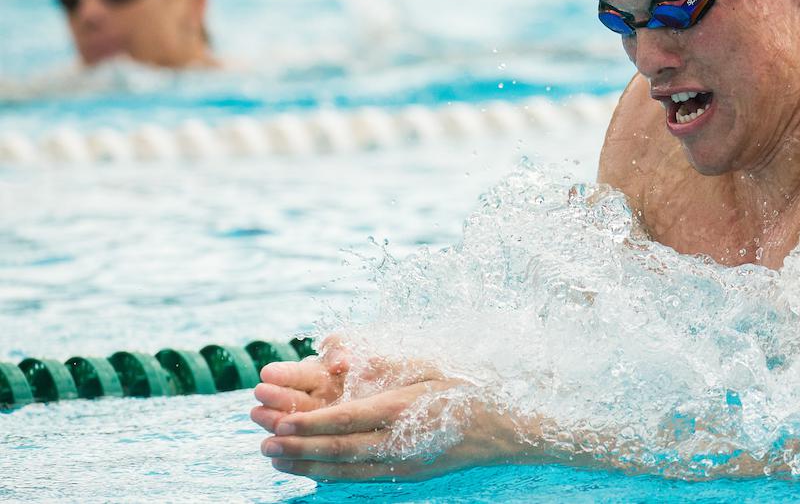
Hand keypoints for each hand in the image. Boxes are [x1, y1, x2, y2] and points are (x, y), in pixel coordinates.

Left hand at [251, 339, 530, 480]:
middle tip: (263, 442)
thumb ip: (385, 364)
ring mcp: (404, 463)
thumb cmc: (463, 387)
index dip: (313, 423)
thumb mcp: (428, 366)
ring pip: (346, 468)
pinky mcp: (406, 474)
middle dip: (300, 446)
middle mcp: (401, 441)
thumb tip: (341, 358)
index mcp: (404, 407)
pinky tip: (308, 470)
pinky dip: (331, 475)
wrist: (502, 426)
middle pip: (341, 448)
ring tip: (273, 458)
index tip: (283, 422)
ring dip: (307, 465)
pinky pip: (361, 476)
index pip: (350, 419)